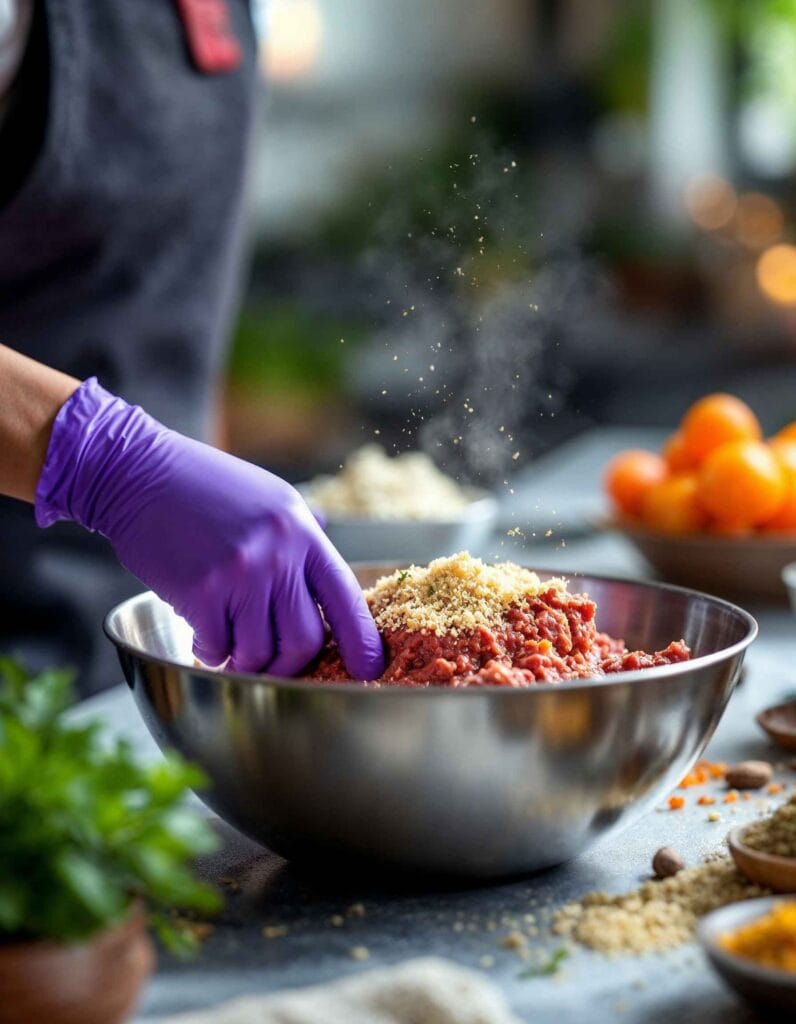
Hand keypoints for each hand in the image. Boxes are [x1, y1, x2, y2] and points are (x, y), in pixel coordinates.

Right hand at [35, 379, 384, 678]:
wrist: (139, 473)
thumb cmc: (204, 488)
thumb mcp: (270, 500)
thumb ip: (300, 542)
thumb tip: (326, 586)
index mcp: (303, 532)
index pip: (347, 598)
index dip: (364, 642)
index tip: (369, 670)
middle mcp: (279, 554)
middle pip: (305, 640)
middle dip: (290, 664)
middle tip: (272, 662)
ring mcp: (240, 574)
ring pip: (259, 652)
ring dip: (244, 659)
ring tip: (229, 641)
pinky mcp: (201, 592)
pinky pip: (216, 648)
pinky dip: (209, 651)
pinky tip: (201, 632)